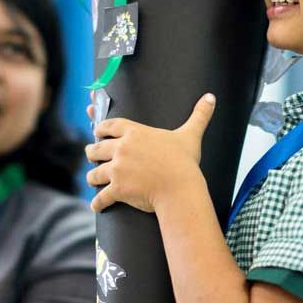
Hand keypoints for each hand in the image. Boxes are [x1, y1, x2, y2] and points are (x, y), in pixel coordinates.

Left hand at [85, 94, 215, 212]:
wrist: (180, 187)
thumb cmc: (184, 161)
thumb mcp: (190, 135)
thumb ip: (199, 115)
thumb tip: (211, 97)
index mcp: (134, 133)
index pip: (109, 126)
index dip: (100, 128)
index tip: (97, 131)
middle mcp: (121, 149)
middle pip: (97, 148)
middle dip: (92, 152)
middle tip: (90, 154)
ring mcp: (117, 169)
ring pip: (95, 173)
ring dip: (92, 177)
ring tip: (92, 179)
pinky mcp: (117, 189)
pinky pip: (101, 197)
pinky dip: (98, 202)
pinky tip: (96, 205)